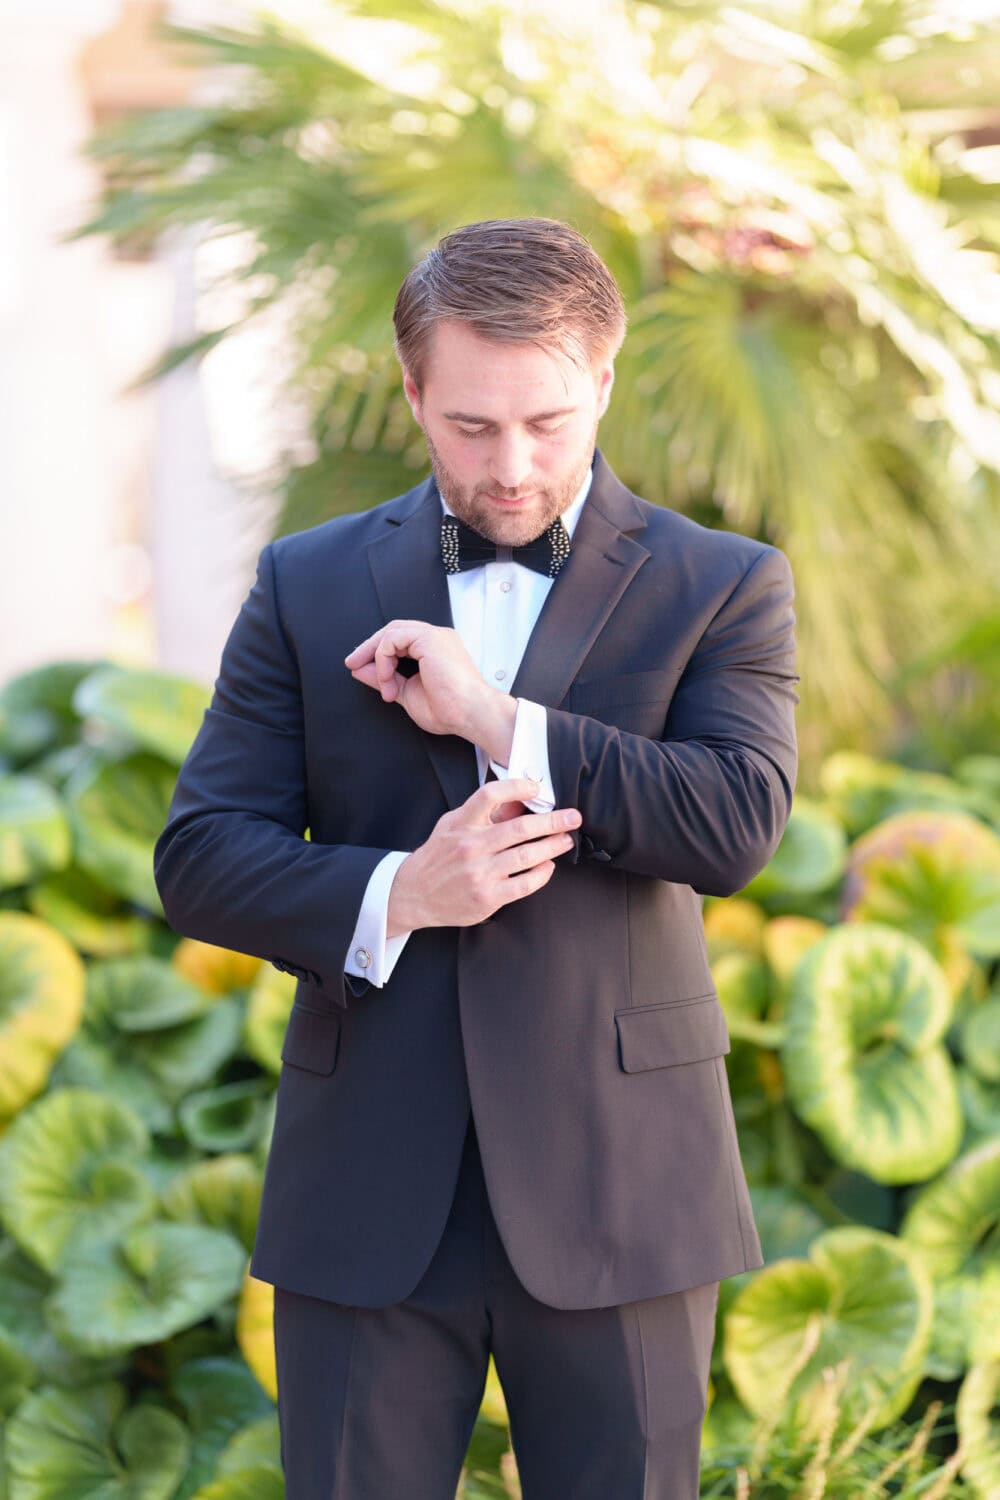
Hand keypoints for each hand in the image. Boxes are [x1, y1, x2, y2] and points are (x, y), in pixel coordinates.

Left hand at [345, 620, 498, 743]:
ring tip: (381, 683)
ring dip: (376, 656)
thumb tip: (360, 669)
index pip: (398, 639)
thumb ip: (384, 678)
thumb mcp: (406, 692)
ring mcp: (434, 636)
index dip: (376, 651)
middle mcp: (436, 638)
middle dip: (369, 647)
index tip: (360, 668)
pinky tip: (388, 679)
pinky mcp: (429, 639)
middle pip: (392, 630)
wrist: (470, 715)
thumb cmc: (450, 710)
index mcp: (434, 649)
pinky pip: (392, 639)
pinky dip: (383, 659)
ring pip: (391, 632)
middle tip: (353, 664)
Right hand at [386, 778, 581, 935]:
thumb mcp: (452, 825)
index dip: (517, 787)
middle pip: (520, 828)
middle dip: (553, 821)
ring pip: (527, 856)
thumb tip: (521, 802)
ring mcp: (479, 873)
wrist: (414, 894)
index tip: (537, 788)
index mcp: (461, 823)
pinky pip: (524, 884)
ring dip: (552, 846)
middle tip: (573, 817)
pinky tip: (548, 865)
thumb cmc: (439, 855)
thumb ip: (483, 814)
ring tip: (566, 840)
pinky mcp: (487, 897)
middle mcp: (470, 846)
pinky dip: (542, 873)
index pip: (490, 795)